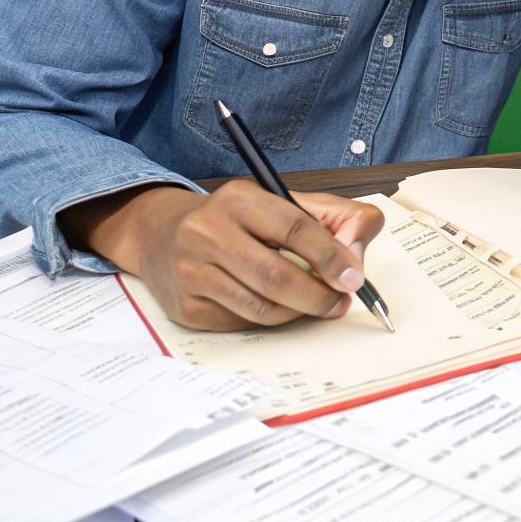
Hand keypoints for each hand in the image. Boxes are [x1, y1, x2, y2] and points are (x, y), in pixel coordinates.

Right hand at [67, 182, 382, 330]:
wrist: (162, 235)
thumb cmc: (238, 221)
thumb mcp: (285, 203)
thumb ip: (336, 218)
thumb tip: (357, 258)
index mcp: (239, 198)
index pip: (295, 228)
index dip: (331, 257)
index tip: (354, 278)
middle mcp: (207, 231)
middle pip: (276, 276)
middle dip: (319, 295)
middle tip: (340, 302)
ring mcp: (190, 271)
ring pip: (261, 306)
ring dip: (298, 312)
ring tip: (314, 304)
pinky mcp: (184, 306)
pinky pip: (241, 323)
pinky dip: (269, 320)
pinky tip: (275, 306)